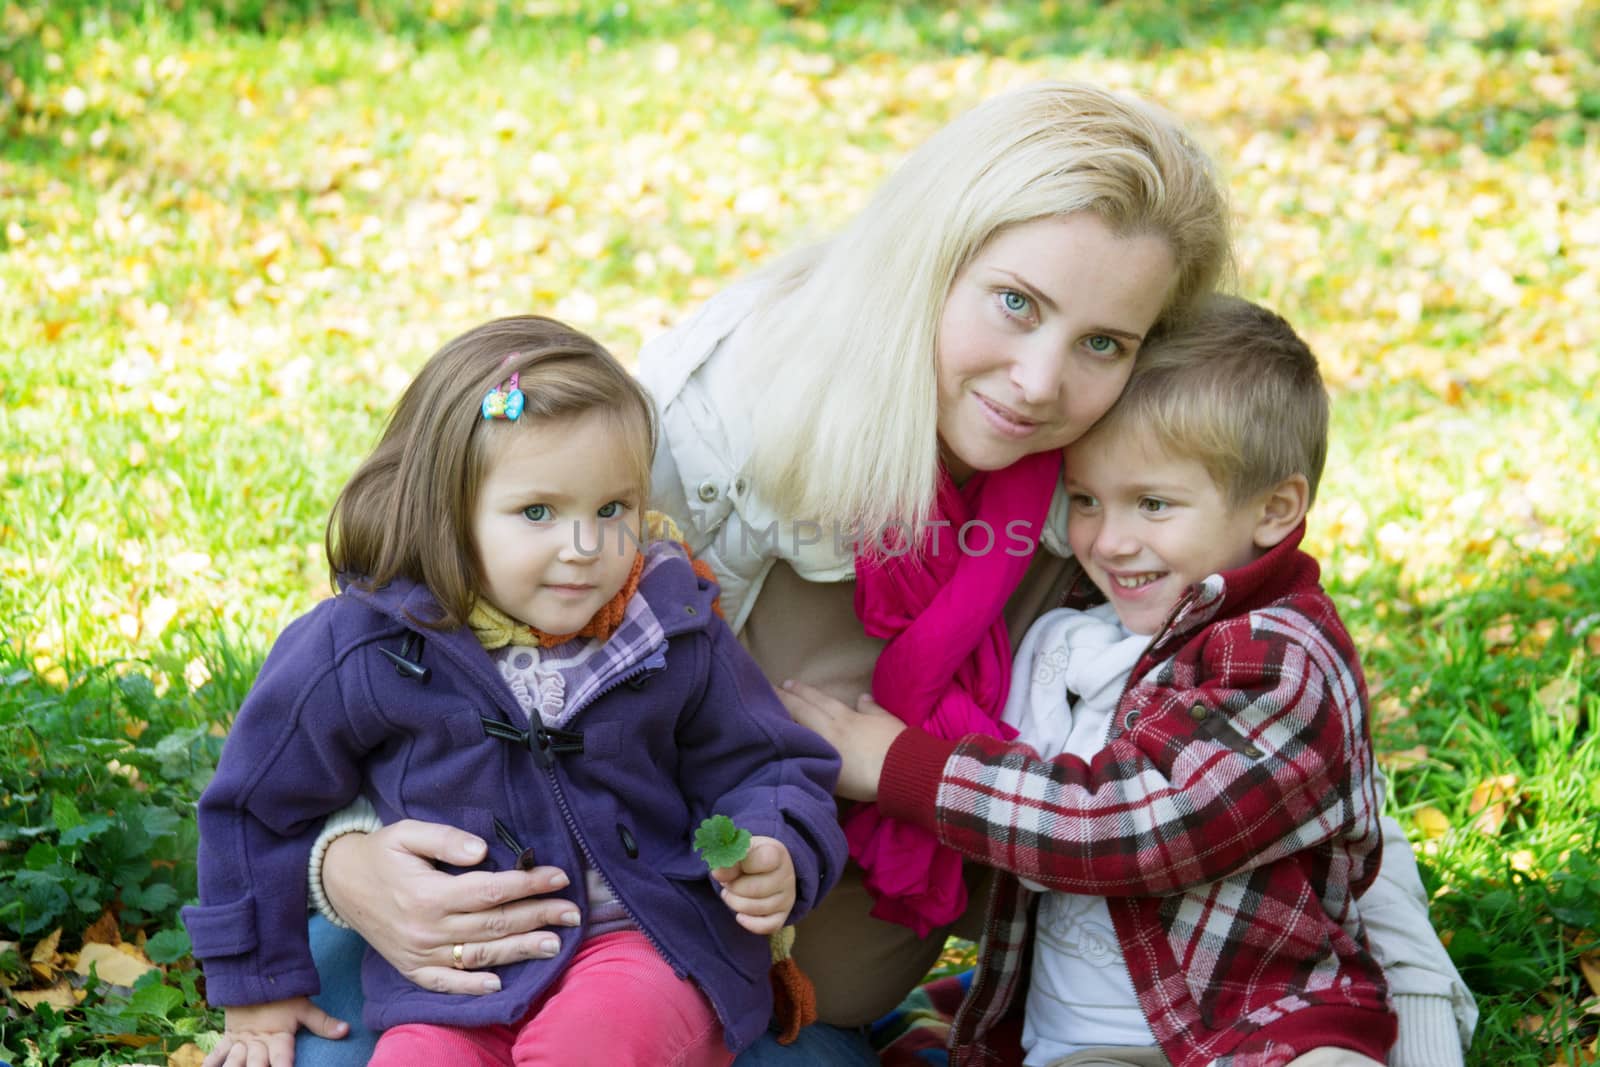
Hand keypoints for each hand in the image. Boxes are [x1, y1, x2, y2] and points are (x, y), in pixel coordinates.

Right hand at [204, 998, 343, 1066]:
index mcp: (279, 1037)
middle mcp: (259, 1042)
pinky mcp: (228, 1039)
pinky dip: (210, 1065)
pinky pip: (215, 1055)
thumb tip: (346, 1030)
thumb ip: (323, 1023)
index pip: (283, 1059)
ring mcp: (241, 1042)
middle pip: (255, 1065)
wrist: (256, 975)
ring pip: (233, 1063)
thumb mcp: (305, 1008)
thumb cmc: (284, 996)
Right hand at [322, 820, 579, 995]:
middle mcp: (427, 929)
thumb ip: (446, 839)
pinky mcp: (411, 968)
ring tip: (554, 944)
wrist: (339, 883)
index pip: (491, 891)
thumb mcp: (408, 833)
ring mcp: (419, 953)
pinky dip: (472, 987)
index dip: (528, 884)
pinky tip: (499, 984)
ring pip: (478, 955)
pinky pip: (445, 983)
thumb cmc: (382, 853)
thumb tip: (483, 851)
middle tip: (573, 912)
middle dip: (538, 916)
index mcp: (429, 894)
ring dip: (519, 951)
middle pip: (493, 924)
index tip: (559, 876)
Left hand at [711, 836, 795, 934]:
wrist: (768, 868)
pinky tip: (740, 915)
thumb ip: (729, 858)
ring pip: (756, 908)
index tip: (729, 864)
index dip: (739, 865)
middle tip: (726, 882)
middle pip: (754, 889)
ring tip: (730, 894)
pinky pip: (766, 927)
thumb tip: (718, 872)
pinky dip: (749, 923)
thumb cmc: (751, 857)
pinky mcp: (783, 915)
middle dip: (732, 887)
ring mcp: (787, 898)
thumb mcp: (741, 850)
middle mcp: (787, 876)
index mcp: (777, 853)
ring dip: (735, 903)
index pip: (762, 860)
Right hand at [778, 680, 904, 801]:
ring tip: (808, 688)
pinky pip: (870, 708)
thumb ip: (818, 758)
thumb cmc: (865, 779)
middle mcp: (841, 721)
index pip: (799, 711)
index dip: (784, 701)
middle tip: (781, 684)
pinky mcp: (884, 720)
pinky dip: (864, 703)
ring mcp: (863, 718)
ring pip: (836, 702)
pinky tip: (861, 697)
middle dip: (796, 693)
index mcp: (826, 733)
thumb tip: (805, 744)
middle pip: (815, 703)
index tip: (771, 691)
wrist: (904, 769)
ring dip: (819, 694)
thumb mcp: (834, 778)